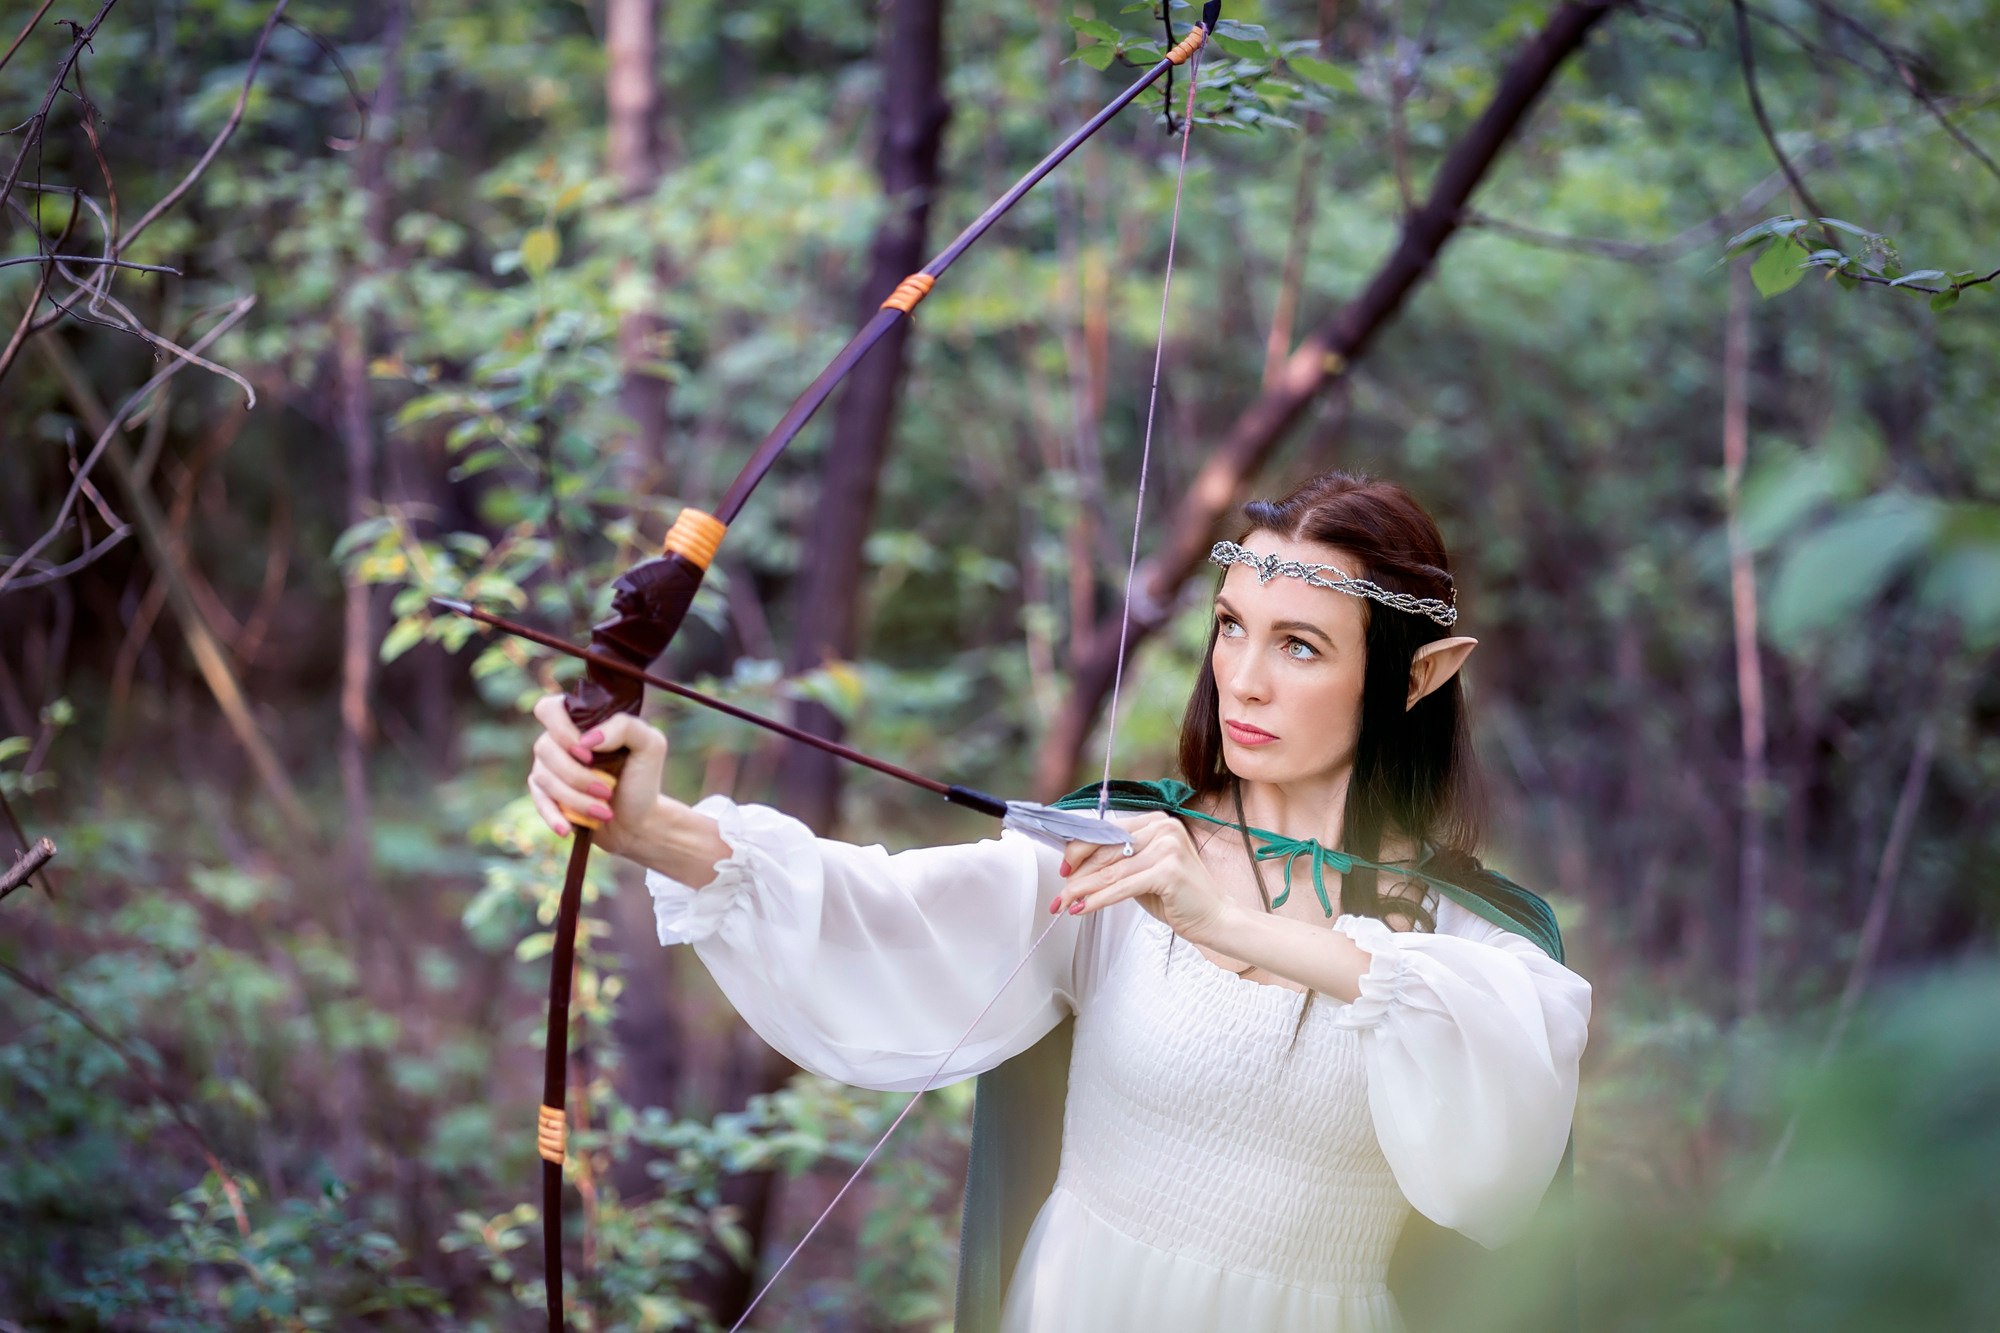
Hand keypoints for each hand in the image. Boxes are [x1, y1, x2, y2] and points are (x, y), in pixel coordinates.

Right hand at [526, 693, 668, 860]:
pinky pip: (538, 802)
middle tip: (606, 790)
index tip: (587, 752)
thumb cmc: (643, 778)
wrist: (639, 820)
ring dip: (575, 799)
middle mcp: (559, 742)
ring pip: (543, 778)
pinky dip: (553, 816)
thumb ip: (625, 727)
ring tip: (604, 812)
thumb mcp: (650, 745)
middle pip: (544, 748)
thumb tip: (587, 740)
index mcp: (581, 722)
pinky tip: (567, 829)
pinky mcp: (546, 796)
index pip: (549, 709)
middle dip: (576, 775)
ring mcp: (549, 769)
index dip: (562, 730)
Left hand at [1052, 812, 1236, 946]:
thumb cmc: (1178, 896)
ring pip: (1110, 871)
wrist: (1215, 917)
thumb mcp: (1144, 871)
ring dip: (1081, 890)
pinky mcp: (1168, 871)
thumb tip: (1075, 866)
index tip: (1062, 868)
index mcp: (1156, 821)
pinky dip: (1098, 899)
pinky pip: (1121, 887)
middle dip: (1077, 874)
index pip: (1107, 832)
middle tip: (1058, 894)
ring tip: (1064, 903)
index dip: (1080, 850)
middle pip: (1105, 850)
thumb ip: (1118, 862)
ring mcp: (1167, 847)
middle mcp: (1162, 827)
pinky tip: (1082, 909)